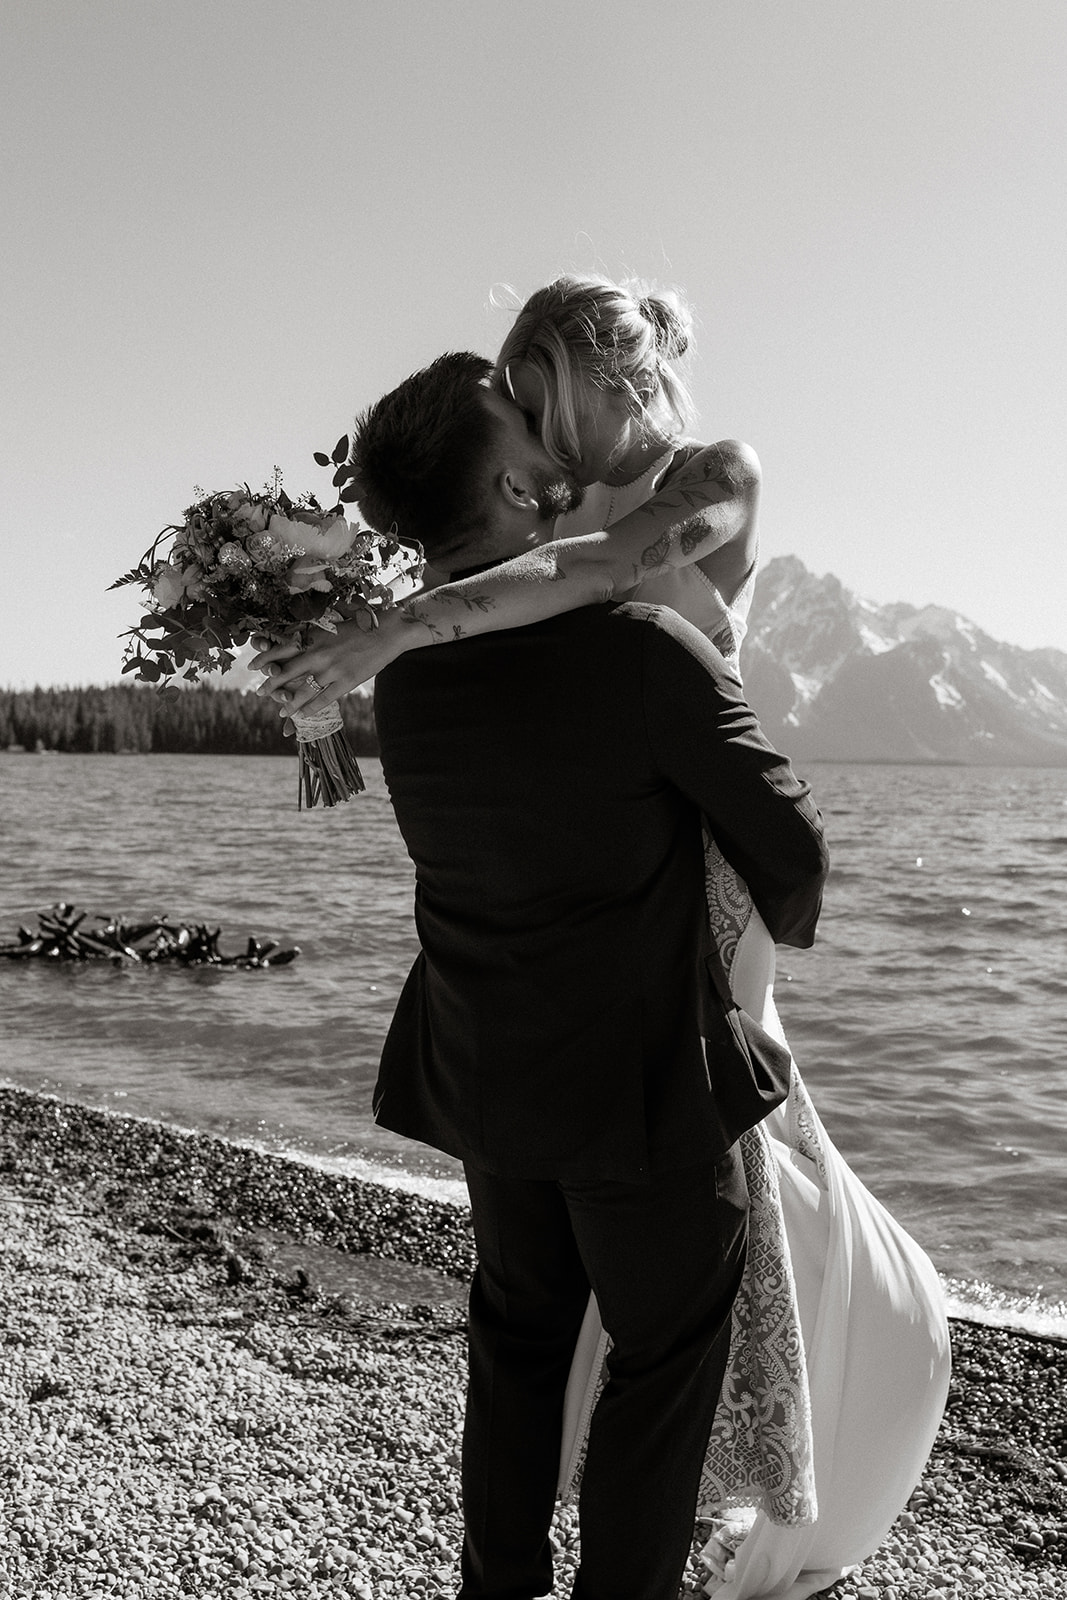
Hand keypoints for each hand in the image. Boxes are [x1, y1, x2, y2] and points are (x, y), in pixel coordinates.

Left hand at [249, 611, 408, 716]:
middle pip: (286, 673)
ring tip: (281, 712)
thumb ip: (313, 632)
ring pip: (302, 691)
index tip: (252, 667)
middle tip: (259, 693)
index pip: (280, 650)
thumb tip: (295, 635)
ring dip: (289, 704)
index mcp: (313, 637)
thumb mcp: (331, 623)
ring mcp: (331, 670)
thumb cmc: (360, 624)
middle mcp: (318, 654)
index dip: (264, 659)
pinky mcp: (346, 682)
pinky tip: (302, 716)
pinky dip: (311, 709)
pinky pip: (323, 700)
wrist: (388, 631)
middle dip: (270, 685)